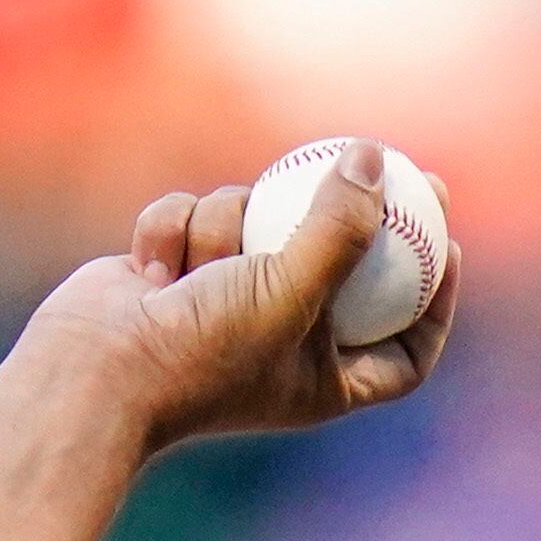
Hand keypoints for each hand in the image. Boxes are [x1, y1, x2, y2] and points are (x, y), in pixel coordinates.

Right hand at [24, 141, 461, 451]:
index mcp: (326, 378)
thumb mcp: (291, 289)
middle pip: (339, 266)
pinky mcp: (177, 267)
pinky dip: (174, 232)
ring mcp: (228, 300)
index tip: (447, 245)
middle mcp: (283, 341)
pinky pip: (196, 215)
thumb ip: (341, 228)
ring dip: (228, 227)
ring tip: (200, 270)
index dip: (434, 301)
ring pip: (257, 219)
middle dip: (355, 214)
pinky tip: (149, 270)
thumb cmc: (201, 351)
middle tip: (390, 162)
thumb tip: (377, 162)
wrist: (94, 371)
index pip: (404, 347)